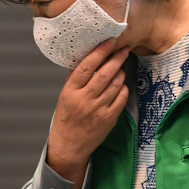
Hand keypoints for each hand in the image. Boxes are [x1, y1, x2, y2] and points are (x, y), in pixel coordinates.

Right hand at [45, 41, 129, 188]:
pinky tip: (120, 84)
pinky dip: (122, 88)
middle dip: (116, 59)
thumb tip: (87, 56)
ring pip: (115, 84)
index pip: (86, 67)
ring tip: (120, 66)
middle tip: (123, 48)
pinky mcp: (109, 119)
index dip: (99, 52)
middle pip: (104, 74)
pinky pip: (120, 98)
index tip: (109, 42)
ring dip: (120, 72)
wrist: (69, 146)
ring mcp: (98, 110)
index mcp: (70, 92)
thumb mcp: (64, 96)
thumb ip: (75, 78)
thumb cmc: (66, 119)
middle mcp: (84, 100)